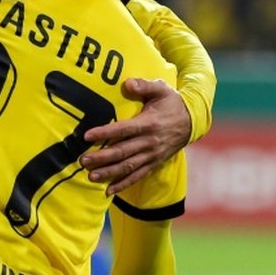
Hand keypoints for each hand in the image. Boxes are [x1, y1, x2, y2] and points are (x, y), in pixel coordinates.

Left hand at [80, 78, 190, 195]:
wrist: (192, 122)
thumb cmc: (171, 103)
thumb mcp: (161, 89)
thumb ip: (144, 86)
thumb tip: (127, 83)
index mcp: (149, 124)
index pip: (123, 130)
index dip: (105, 133)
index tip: (87, 136)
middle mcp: (150, 142)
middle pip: (123, 152)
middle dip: (102, 157)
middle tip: (83, 160)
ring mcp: (152, 155)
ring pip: (128, 167)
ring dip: (109, 173)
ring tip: (91, 176)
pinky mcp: (154, 163)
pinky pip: (138, 176)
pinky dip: (124, 184)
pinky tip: (109, 191)